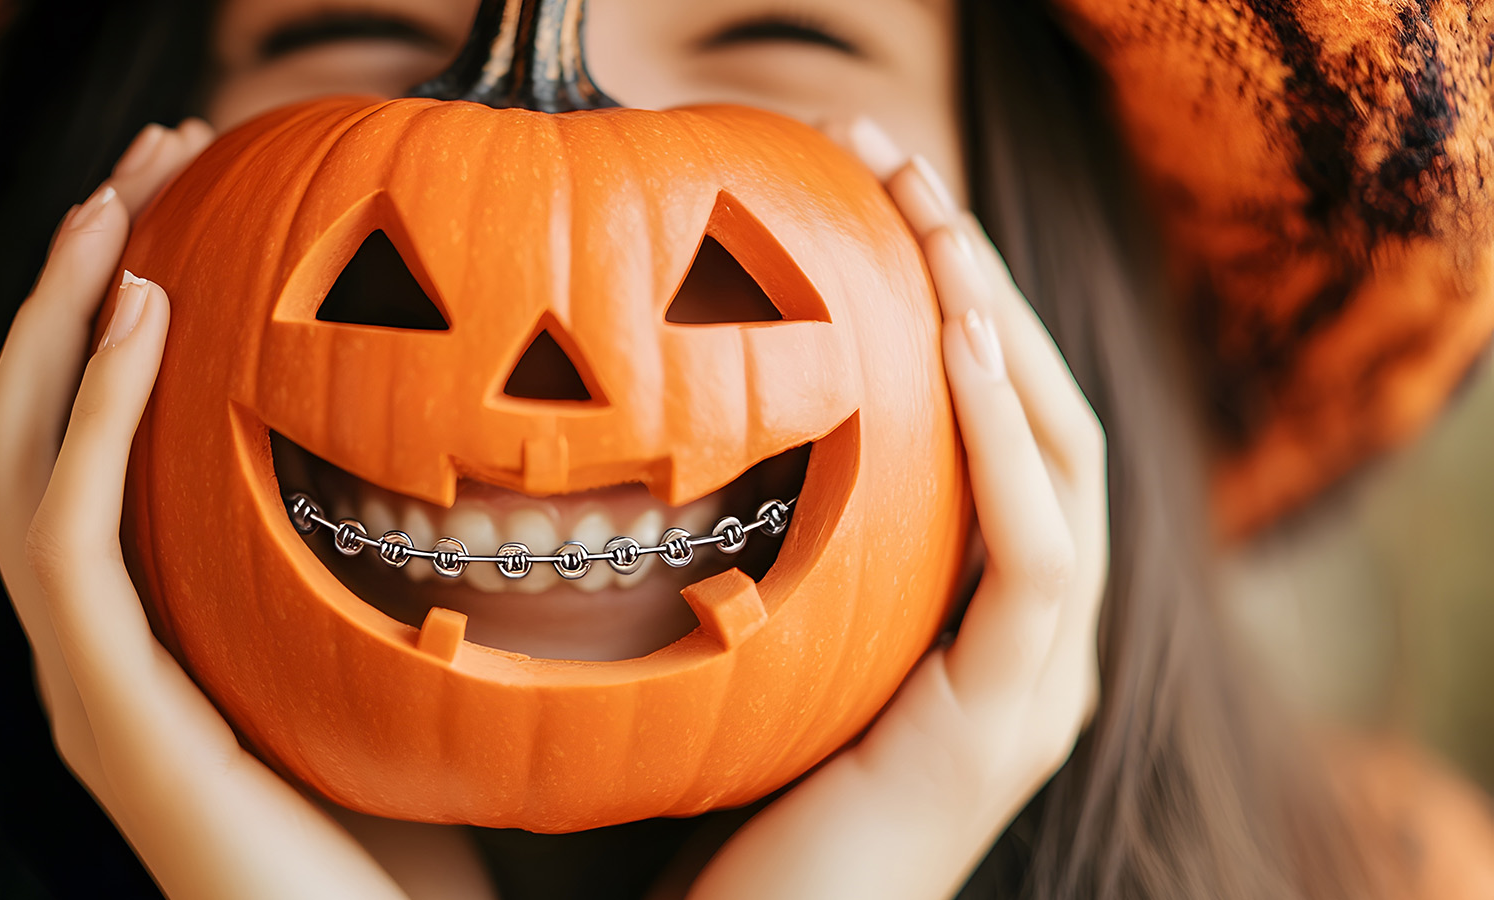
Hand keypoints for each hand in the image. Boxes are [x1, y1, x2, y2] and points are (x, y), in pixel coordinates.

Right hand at [0, 121, 409, 899]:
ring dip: (56, 317)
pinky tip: (146, 315)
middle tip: (138, 161)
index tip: (172, 208)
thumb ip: (358, 565)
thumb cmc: (408, 843)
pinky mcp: (107, 708)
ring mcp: (82, 681)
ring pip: (12, 459)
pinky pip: (65, 534)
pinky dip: (92, 411)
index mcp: (136, 637)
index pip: (76, 450)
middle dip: (66, 285)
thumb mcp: (377, 666)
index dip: (98, 322)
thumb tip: (449, 446)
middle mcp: (86, 650)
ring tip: (117, 203)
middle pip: (24, 428)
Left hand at [687, 119, 1109, 899]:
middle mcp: (1037, 647)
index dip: (970, 311)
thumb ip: (795, 546)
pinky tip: (956, 352)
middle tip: (906, 169)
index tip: (891, 204)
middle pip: (1053, 425)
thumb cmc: (730, 811)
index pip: (1014, 434)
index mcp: (988, 623)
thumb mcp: (769, 641)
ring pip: (1068, 470)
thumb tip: (707, 416)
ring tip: (938, 225)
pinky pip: (1038, 560)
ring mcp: (1035, 687)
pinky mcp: (1004, 722)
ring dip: (1003, 332)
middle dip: (987, 287)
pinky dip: (1006, 446)